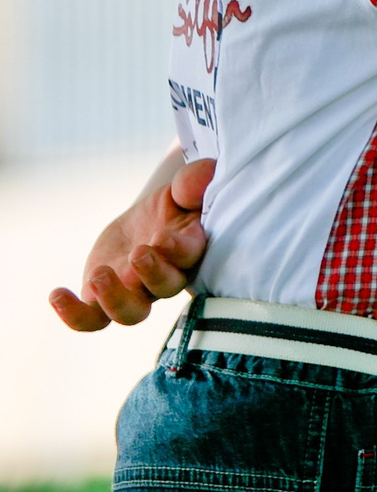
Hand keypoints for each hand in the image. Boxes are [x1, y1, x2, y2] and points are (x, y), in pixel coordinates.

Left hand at [51, 155, 213, 331]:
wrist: (145, 223)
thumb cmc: (173, 205)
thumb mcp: (181, 188)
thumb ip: (192, 182)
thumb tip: (205, 172)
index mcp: (190, 250)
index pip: (189, 258)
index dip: (177, 252)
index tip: (161, 237)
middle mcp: (166, 278)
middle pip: (164, 289)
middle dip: (151, 274)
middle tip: (137, 253)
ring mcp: (135, 292)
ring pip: (131, 313)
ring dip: (115, 299)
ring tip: (99, 273)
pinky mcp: (104, 298)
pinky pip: (92, 319)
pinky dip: (73, 315)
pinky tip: (57, 294)